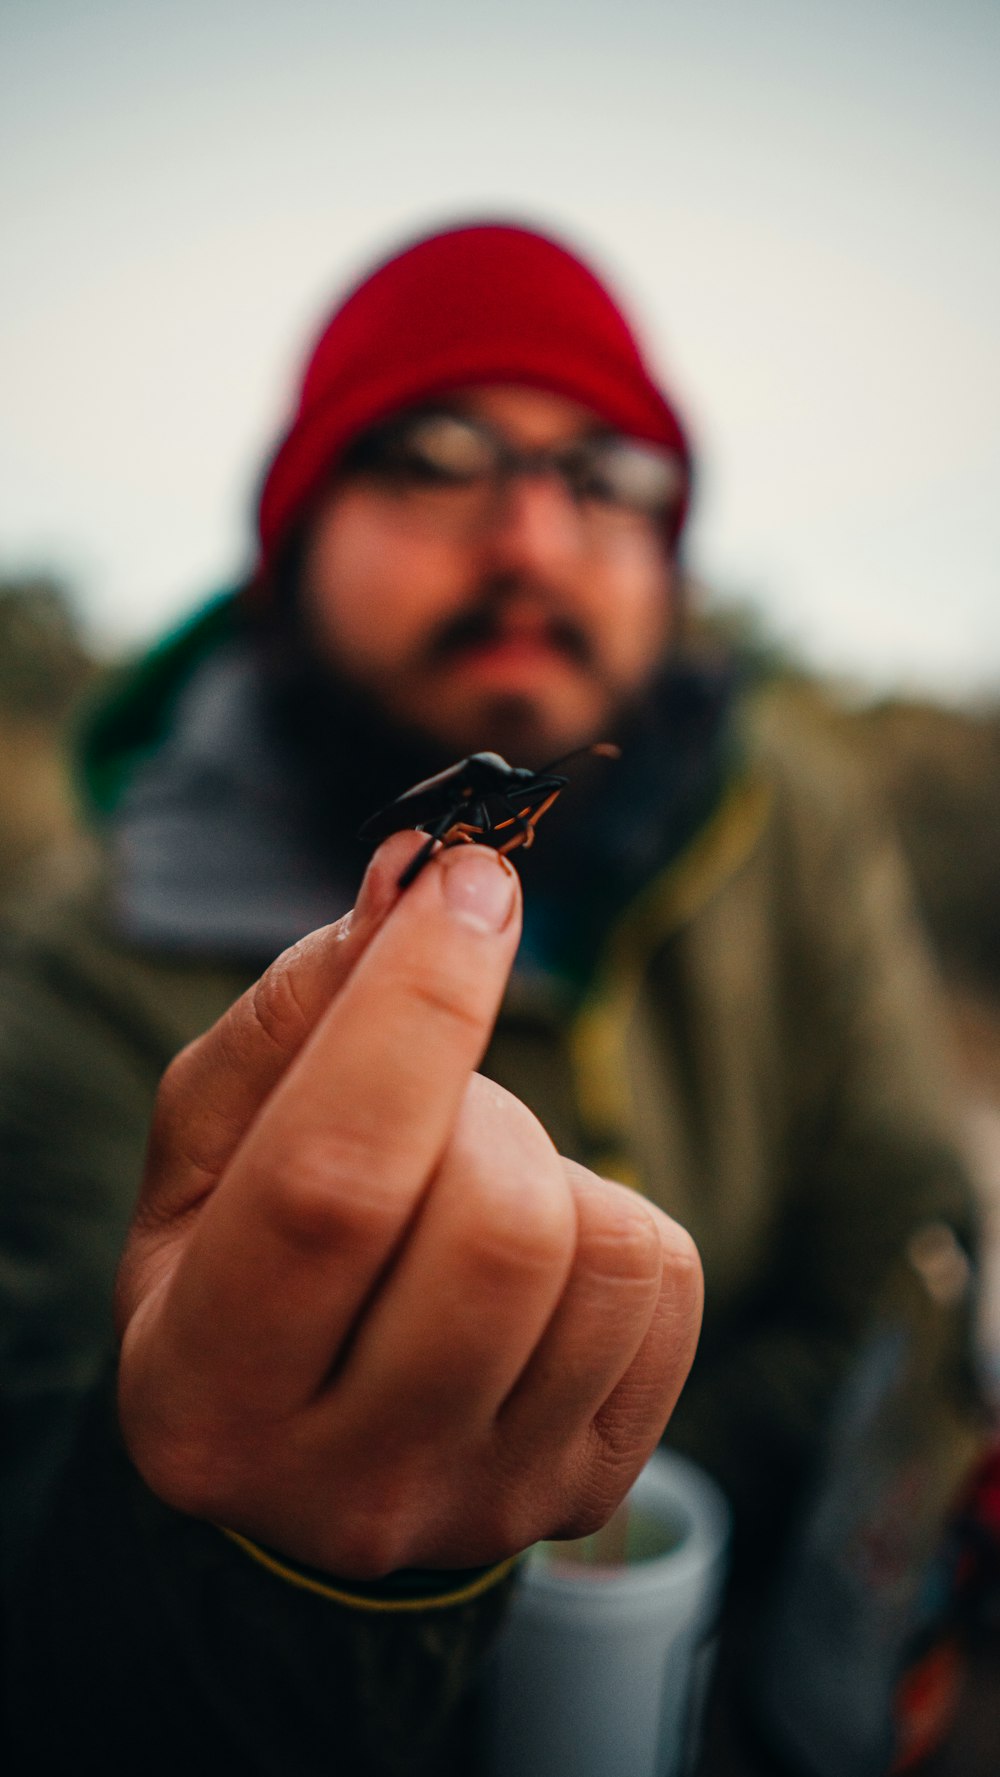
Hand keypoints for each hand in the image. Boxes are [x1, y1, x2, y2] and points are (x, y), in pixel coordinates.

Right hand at [115, 833, 701, 1578]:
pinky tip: (534, 1256)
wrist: (311, 1457)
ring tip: (469, 1192)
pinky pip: (664, 1281)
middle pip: (496, 1222)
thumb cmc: (244, 1264)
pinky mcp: (591, 1484)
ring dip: (543, 1165)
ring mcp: (486, 1499)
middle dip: (480, 1105)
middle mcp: (347, 1481)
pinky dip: (607, 1222)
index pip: (336, 1184)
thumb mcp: (211, 1146)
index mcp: (205, 1388)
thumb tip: (418, 877)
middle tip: (434, 1111)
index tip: (471, 885)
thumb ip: (296, 1010)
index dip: (415, 1008)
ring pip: (598, 1248)